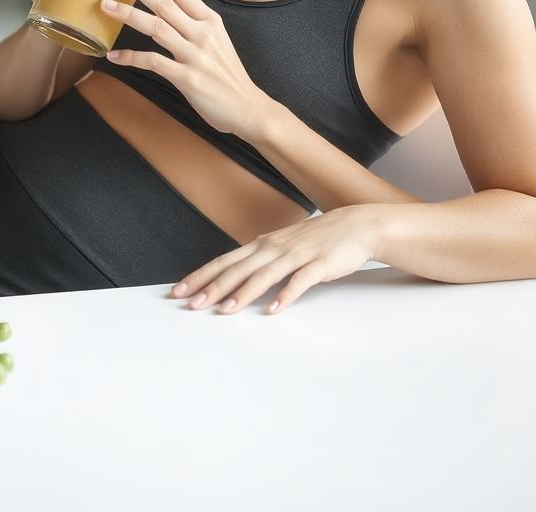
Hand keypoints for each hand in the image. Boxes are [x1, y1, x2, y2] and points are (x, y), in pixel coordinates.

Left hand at [103, 0, 272, 136]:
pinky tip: (113, 56)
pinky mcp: (187, 78)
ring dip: (129, 15)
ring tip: (106, 5)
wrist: (247, 107)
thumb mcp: (214, 37)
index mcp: (210, 20)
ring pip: (157, 28)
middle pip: (165, 4)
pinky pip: (154, 63)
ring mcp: (195, 56)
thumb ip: (191, 17)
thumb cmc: (225, 71)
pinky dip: (131, 58)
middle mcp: (203, 34)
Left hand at [170, 206, 378, 314]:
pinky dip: (286, 294)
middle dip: (213, 287)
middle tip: (193, 303)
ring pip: (264, 274)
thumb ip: (258, 261)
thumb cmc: (314, 240)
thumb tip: (232, 278)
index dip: (201, 275)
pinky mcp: (319, 264)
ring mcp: (296, 254)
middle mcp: (273, 247)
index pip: (224, 261)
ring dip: (243, 293)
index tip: (179, 290)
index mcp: (261, 244)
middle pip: (238, 269)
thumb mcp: (280, 246)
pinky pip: (300, 281)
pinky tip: (274, 309)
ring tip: (225, 310)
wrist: (356, 225)